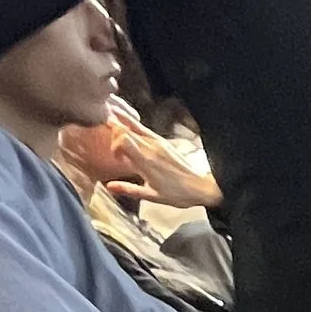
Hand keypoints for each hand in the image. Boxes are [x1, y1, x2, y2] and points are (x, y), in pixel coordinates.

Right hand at [106, 107, 221, 206]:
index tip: (116, 157)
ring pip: (135, 126)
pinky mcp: (164, 142)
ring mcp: (158, 143)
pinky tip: (127, 123)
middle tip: (109, 135)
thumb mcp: (152, 196)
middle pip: (126, 129)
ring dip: (122, 122)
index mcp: (146, 162)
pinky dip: (133, 124)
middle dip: (114, 131)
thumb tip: (109, 186)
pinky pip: (145, 129)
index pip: (123, 140)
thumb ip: (129, 189)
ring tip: (110, 115)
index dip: (114, 144)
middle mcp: (151, 148)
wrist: (201, 187)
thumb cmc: (178, 194)